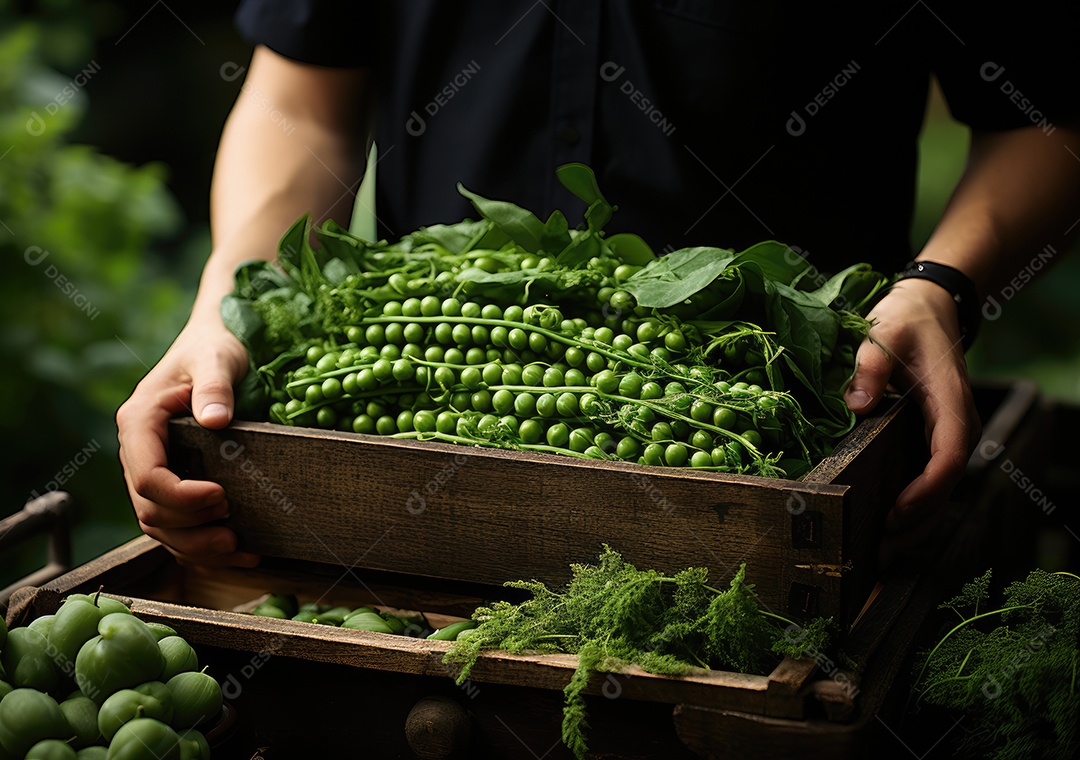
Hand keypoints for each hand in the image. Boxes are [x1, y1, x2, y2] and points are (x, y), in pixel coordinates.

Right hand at [116, 316, 259, 566]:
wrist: (218, 340)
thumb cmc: (216, 344)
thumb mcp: (217, 358)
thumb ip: (215, 386)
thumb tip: (215, 420)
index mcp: (140, 422)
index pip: (147, 476)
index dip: (181, 497)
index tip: (221, 498)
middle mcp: (139, 451)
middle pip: (151, 510)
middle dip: (191, 529)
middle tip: (234, 535)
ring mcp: (155, 468)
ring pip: (160, 526)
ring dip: (196, 546)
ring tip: (239, 551)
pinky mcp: (174, 480)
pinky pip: (178, 524)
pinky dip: (203, 544)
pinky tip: (241, 551)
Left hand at [843, 278, 980, 565]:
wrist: (927, 307)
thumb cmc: (906, 319)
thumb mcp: (884, 332)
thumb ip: (869, 366)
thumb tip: (856, 406)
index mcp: (949, 401)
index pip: (949, 454)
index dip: (927, 487)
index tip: (898, 511)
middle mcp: (955, 423)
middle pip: (947, 484)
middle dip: (918, 521)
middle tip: (881, 548)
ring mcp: (946, 433)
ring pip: (941, 488)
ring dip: (917, 523)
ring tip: (882, 552)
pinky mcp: (933, 437)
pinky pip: (930, 478)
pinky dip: (914, 506)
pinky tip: (888, 527)